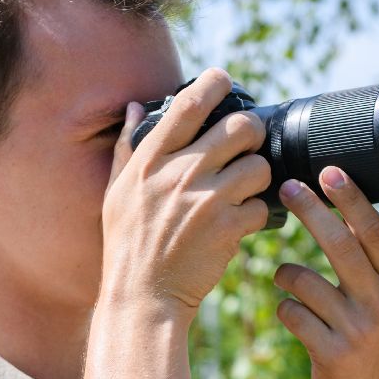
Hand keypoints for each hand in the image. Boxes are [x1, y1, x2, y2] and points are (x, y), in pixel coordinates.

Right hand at [99, 68, 271, 318]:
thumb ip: (128, 146)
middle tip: (248, 145)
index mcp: (151, 160)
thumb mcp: (116, 192)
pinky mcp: (228, 229)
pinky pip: (262, 208)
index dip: (215, 83)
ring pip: (259, 166)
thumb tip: (138, 106)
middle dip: (252, 133)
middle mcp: (180, 173)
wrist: (143, 296)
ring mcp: (206, 200)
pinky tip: (241, 223)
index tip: (225, 82)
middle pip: (240, 127)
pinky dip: (257, 216)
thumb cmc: (127, 244)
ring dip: (258, 177)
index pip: (190, 103)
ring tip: (245, 190)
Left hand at [273, 166, 378, 378]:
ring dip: (286, 275)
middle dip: (310, 211)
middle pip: (340, 245)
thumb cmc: (367, 343)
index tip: (330, 172)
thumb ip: (367, 265)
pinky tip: (293, 317)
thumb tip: (339, 208)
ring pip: (305, 280)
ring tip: (285, 279)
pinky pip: (291, 313)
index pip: (375, 233)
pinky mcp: (332, 354)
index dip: (351, 200)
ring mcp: (358, 330)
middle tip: (286, 187)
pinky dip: (285, 309)